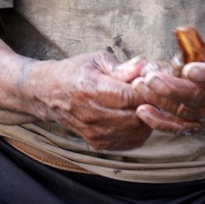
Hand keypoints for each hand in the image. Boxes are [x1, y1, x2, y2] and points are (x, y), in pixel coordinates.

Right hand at [29, 50, 151, 149]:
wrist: (49, 94)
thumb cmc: (76, 72)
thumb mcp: (96, 60)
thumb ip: (122, 66)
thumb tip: (144, 66)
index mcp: (90, 89)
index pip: (129, 97)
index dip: (147, 91)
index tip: (154, 83)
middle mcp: (91, 114)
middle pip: (135, 117)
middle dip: (151, 106)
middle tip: (155, 95)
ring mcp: (93, 132)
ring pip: (135, 132)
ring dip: (148, 119)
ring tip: (148, 104)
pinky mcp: (97, 143)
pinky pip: (129, 142)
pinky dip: (140, 131)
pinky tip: (139, 117)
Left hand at [131, 28, 204, 134]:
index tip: (187, 69)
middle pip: (198, 96)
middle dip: (172, 88)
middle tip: (149, 78)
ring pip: (186, 112)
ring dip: (161, 101)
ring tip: (140, 87)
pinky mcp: (204, 124)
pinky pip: (181, 127)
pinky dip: (161, 122)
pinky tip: (143, 111)